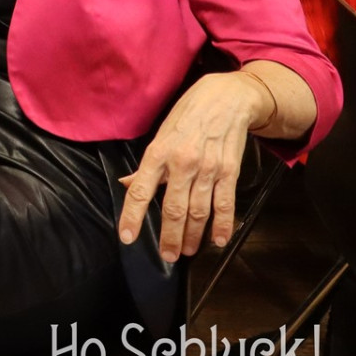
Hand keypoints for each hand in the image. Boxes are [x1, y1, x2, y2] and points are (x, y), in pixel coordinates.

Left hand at [117, 71, 270, 262]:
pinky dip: (223, 225)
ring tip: (185, 251)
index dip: (131, 216)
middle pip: (172, 208)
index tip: (127, 238)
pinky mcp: (229, 172)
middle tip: (166, 256)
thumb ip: (146, 166)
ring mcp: (207, 169)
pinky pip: (225, 203)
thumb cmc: (187, 116)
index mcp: (158, 154)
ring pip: (197, 211)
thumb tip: (126, 184)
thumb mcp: (159, 135)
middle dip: (168, 236)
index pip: (139, 191)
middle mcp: (181, 163)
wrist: (226, 99)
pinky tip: (218, 241)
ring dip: (192, 235)